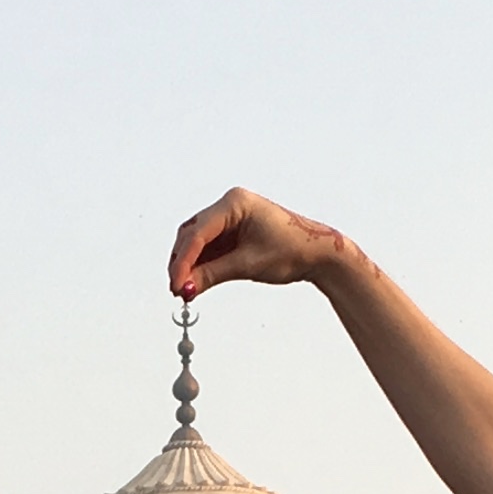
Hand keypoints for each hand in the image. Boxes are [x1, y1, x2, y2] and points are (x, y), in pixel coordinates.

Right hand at [168, 186, 352, 297]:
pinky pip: (209, 248)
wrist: (316, 253)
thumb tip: (186, 287)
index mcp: (235, 203)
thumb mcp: (248, 264)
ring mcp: (230, 218)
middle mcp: (229, 206)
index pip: (198, 233)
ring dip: (189, 265)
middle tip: (178, 290)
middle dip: (182, 263)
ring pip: (197, 242)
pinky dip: (201, 265)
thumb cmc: (291, 250)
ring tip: (186, 290)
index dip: (183, 261)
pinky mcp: (232, 232)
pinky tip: (196, 282)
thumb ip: (213, 274)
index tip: (177, 284)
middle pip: (192, 235)